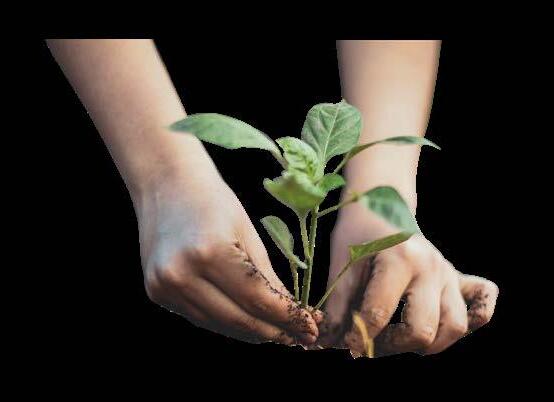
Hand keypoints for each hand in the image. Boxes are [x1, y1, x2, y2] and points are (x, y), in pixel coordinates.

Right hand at [134, 158, 319, 344]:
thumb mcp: (248, 233)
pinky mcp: (156, 291)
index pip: (257, 299)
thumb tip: (292, 315)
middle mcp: (182, 273)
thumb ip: (267, 277)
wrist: (166, 184)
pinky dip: (226, 322)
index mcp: (210, 251)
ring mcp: (164, 286)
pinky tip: (247, 321)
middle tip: (301, 338)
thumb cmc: (213, 201)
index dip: (288, 318)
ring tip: (278, 332)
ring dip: (252, 332)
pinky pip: (200, 317)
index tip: (311, 329)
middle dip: (274, 332)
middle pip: (238, 319)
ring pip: (219, 324)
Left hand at [319, 201, 498, 355]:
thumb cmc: (358, 234)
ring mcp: (448, 273)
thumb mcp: (342, 265)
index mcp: (399, 260)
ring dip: (427, 344)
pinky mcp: (459, 279)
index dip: (357, 338)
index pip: (379, 315)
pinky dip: (471, 322)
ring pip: (455, 327)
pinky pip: (482, 307)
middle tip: (372, 341)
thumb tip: (329, 343)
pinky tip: (441, 325)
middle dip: (392, 346)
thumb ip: (336, 307)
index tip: (345, 347)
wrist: (381, 204)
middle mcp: (431, 267)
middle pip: (423, 330)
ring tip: (400, 337)